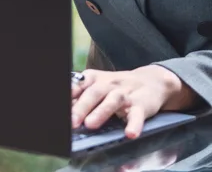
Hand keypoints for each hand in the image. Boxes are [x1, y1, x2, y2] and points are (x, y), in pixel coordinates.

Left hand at [71, 66, 195, 137]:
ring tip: (91, 124)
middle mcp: (110, 84)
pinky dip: (134, 124)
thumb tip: (64, 109)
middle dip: (81, 107)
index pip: (80, 84)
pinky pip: (137, 115)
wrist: (151, 81)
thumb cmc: (118, 86)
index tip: (60, 107)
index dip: (70, 95)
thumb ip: (81, 95)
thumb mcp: (98, 85)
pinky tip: (130, 133)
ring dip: (101, 112)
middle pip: (94, 93)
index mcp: (96, 79)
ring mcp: (126, 94)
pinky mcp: (142, 105)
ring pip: (113, 100)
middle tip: (72, 122)